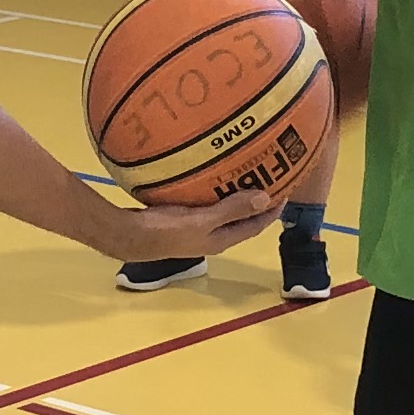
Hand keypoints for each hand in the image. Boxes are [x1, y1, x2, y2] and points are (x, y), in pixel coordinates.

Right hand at [102, 187, 285, 263]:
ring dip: (235, 196)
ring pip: (223, 212)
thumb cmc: (166, 230)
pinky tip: (209, 177)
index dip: (271, 211)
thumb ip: (232, 209)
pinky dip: (213, 192)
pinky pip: (206, 205)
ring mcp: (195, 230)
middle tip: (268, 178)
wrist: (128, 236)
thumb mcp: (202, 220)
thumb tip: (266, 198)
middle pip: (241, 219)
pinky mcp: (181, 220)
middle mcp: (211, 237)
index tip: (285, 190)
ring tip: (243, 174)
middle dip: (256, 202)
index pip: (254, 226)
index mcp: (220, 240)